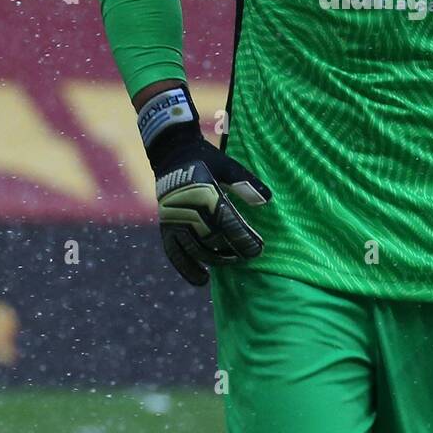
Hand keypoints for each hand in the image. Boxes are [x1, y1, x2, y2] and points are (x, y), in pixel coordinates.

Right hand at [137, 86, 270, 286]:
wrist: (171, 152)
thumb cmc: (205, 159)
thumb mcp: (226, 164)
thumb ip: (245, 182)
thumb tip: (267, 200)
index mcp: (204, 191)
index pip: (228, 221)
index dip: (244, 238)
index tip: (258, 249)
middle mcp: (187, 207)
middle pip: (213, 237)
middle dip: (233, 249)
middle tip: (251, 257)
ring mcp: (174, 219)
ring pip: (195, 247)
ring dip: (215, 259)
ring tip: (232, 262)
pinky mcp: (166, 226)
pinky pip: (174, 253)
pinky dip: (187, 268)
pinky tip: (202, 280)